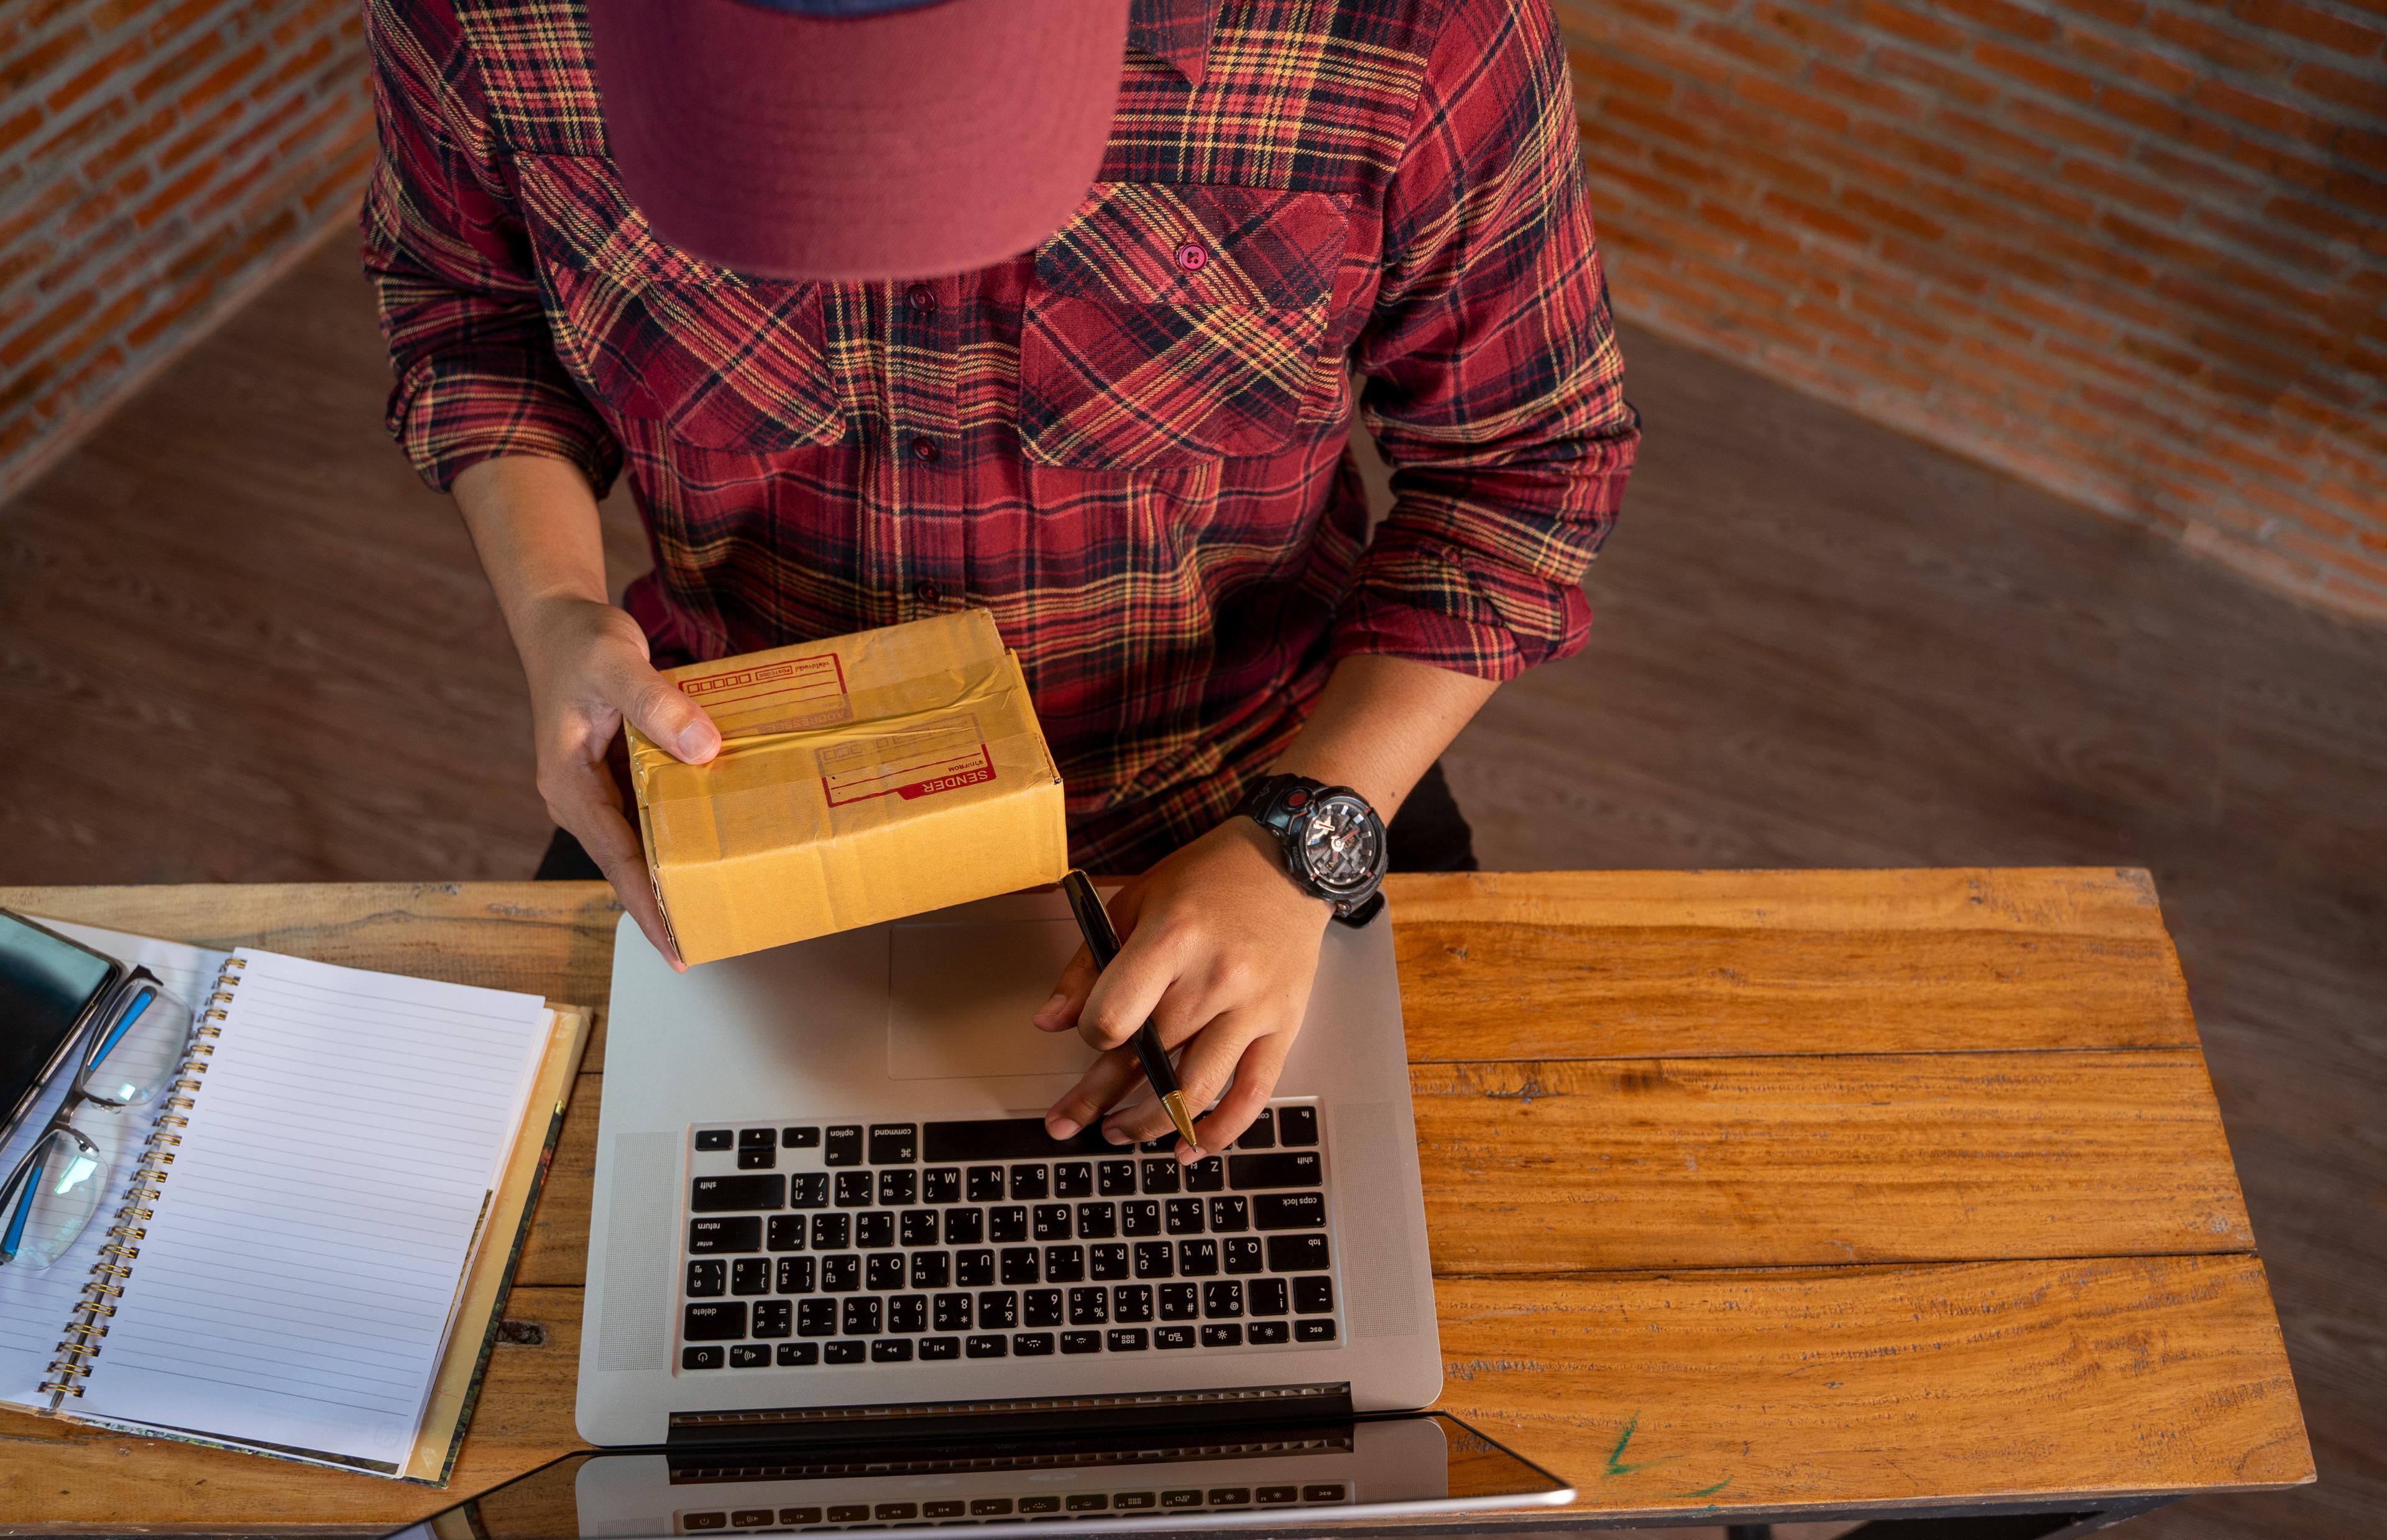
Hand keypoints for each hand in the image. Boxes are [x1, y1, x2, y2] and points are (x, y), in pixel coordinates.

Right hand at [517, 595, 719, 968]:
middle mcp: (580, 799)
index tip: (677, 947)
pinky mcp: (617, 778)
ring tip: (721, 906)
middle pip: (629, 866)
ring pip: (642, 844)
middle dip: (665, 905)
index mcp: (570, 786)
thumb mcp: (618, 663)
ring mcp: (598, 792)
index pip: (617, 862)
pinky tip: (716, 840)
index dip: (649, 907)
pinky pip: (651, 814)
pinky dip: (680, 829)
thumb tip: (703, 749)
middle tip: (712, 940)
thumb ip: (658, 704)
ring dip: (675, 871)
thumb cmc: (583, 643)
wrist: (560, 624)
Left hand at [1035, 820, 1330, 1159]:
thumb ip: (1089, 963)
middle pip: (1147, 1057)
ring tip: (1119, 1134)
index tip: (1087, 1034)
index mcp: (1173, 938)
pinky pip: (1253, 1094)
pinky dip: (1220, 1131)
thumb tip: (1050, 1021)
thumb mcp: (1135, 901)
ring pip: (1195, 1088)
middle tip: (1066, 1122)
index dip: (1089, 1035)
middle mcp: (1216, 977)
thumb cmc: (1209, 878)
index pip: (1115, 1016)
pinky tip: (1189, 1148)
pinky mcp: (1282, 1026)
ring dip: (1150, 1122)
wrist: (1290, 862)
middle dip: (1097, 1097)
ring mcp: (1253, 1007)